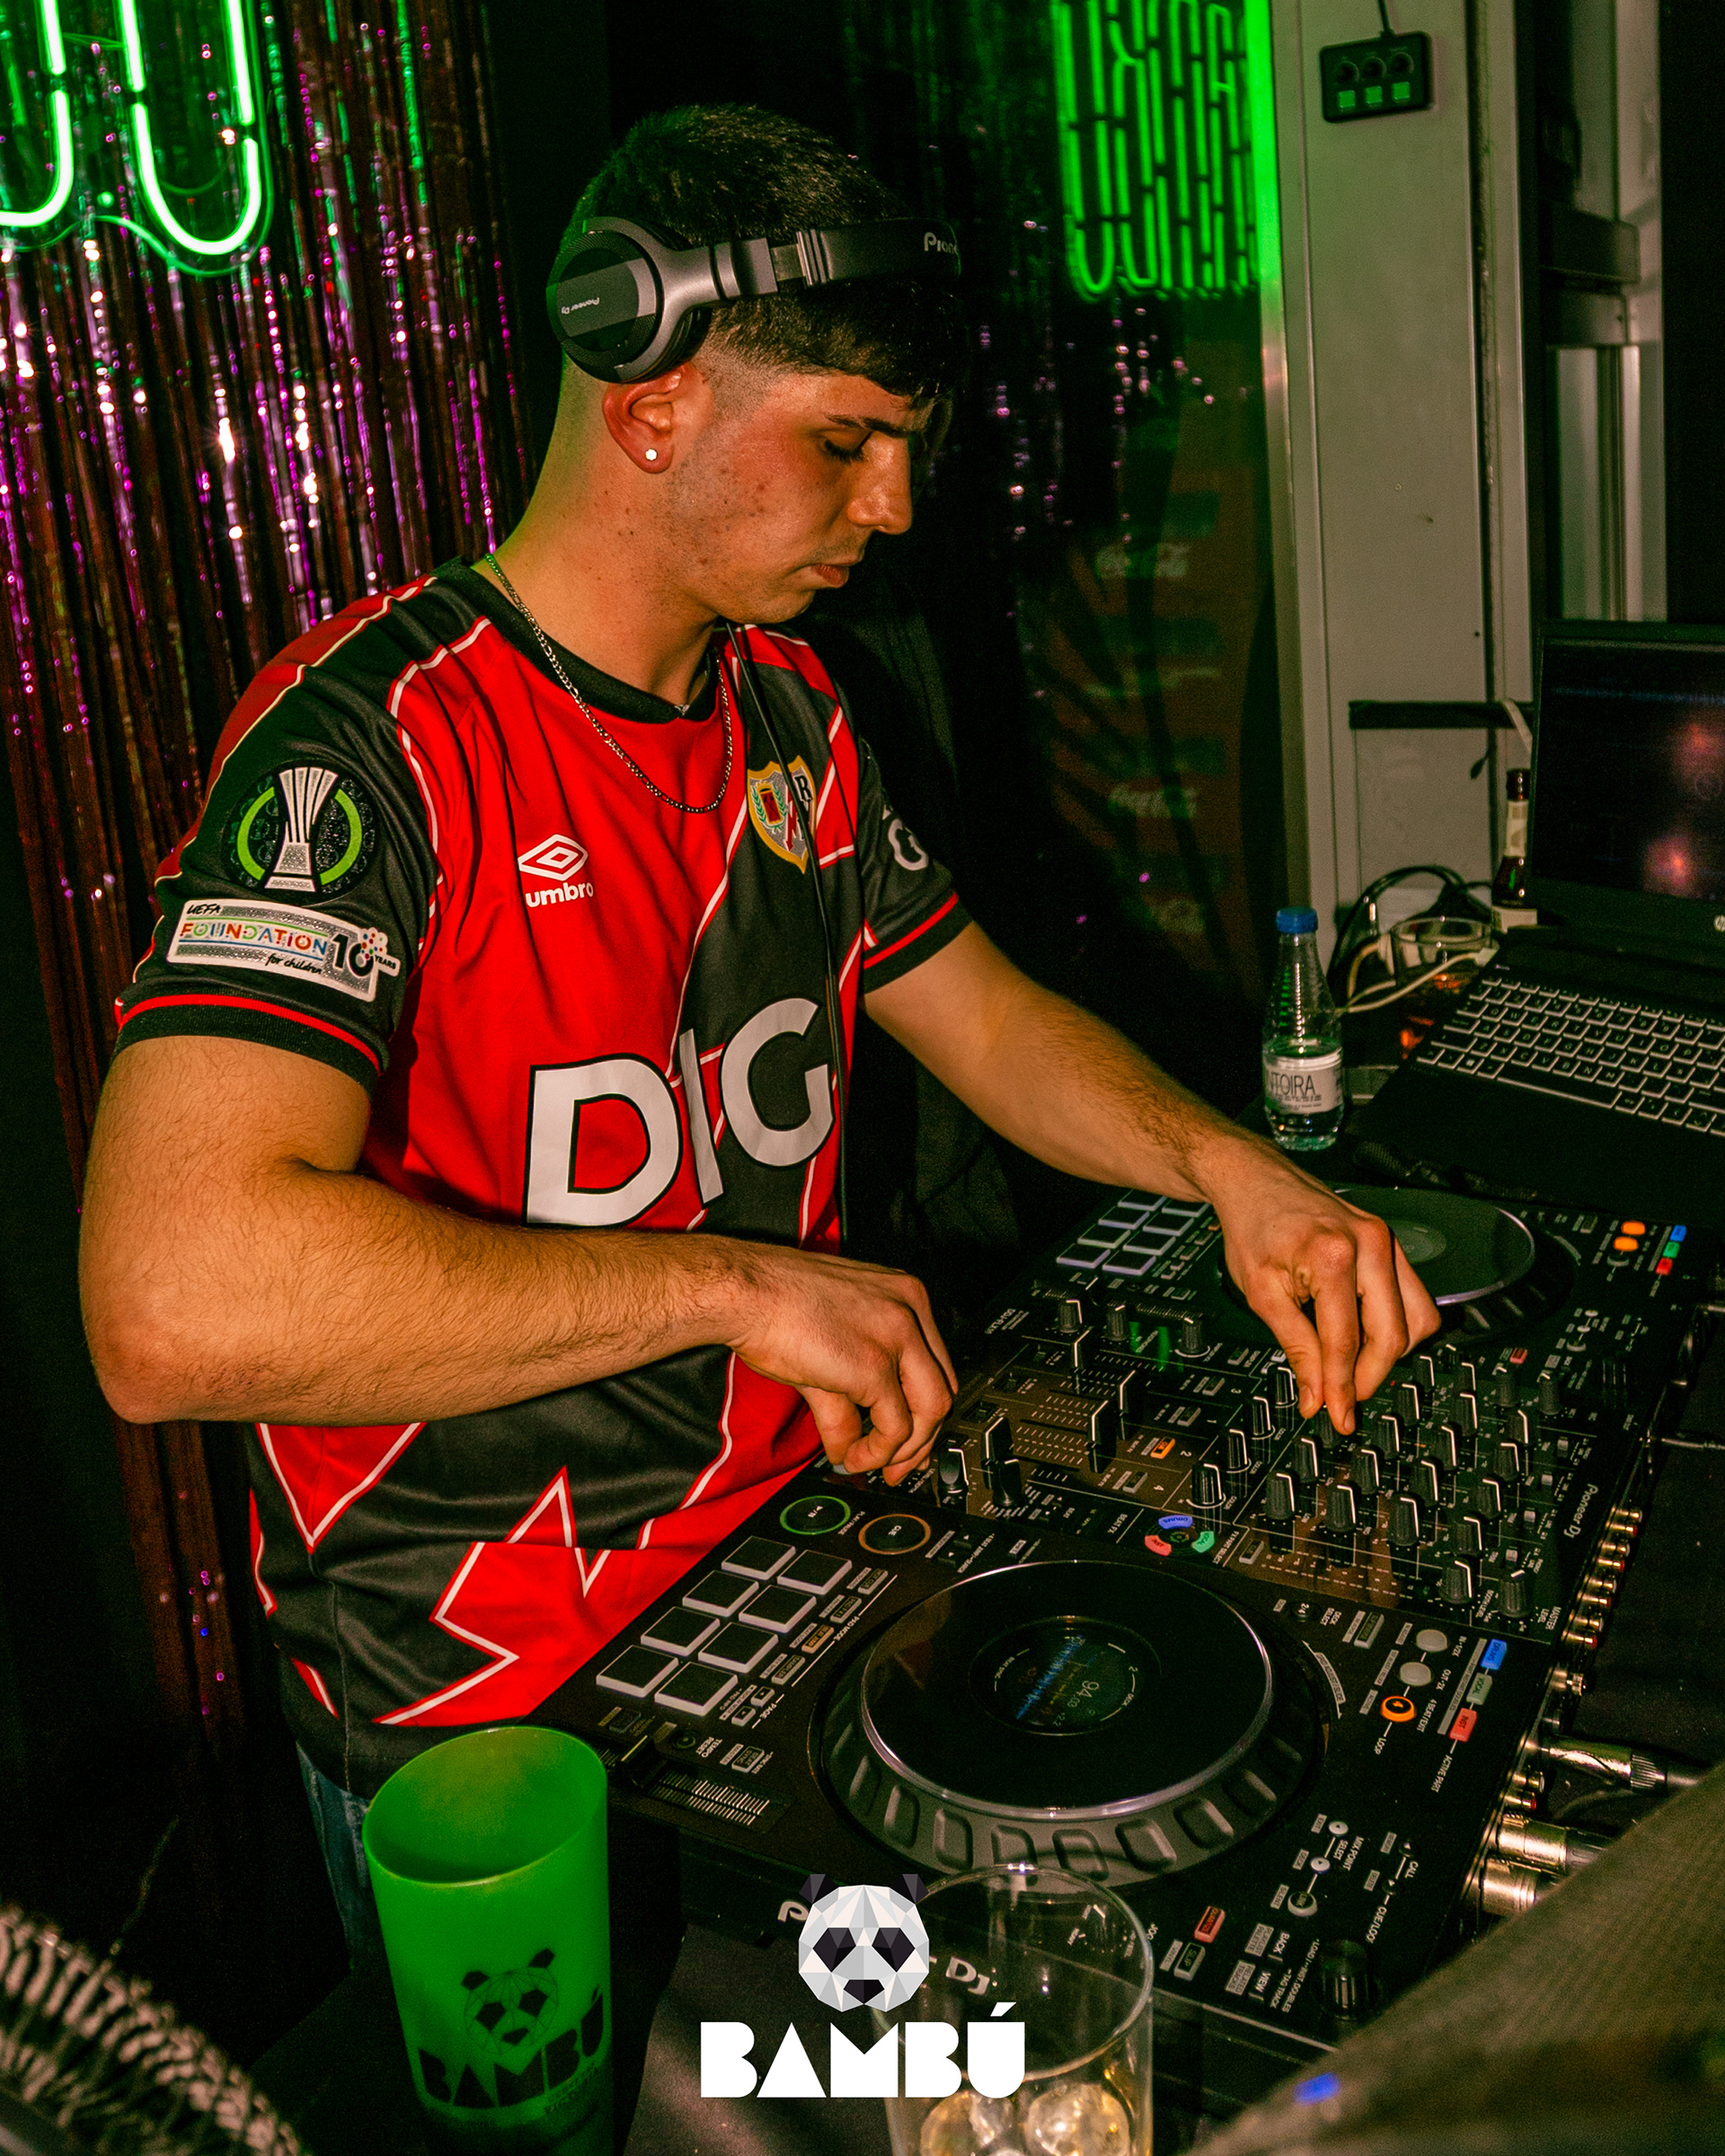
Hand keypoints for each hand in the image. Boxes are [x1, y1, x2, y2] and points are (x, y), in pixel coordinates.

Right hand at [723, 1245, 956, 1482]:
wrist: (745, 1290)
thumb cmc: (775, 1301)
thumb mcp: (834, 1333)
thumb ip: (854, 1383)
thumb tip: (857, 1432)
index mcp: (905, 1294)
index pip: (936, 1363)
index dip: (924, 1409)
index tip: (911, 1436)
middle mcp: (910, 1311)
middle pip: (941, 1389)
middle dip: (922, 1438)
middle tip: (898, 1464)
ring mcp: (897, 1337)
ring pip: (930, 1411)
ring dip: (902, 1450)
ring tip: (869, 1463)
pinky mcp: (874, 1367)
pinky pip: (895, 1427)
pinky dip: (876, 1452)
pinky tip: (852, 1455)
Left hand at [1201, 1140, 1440, 1431]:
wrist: (1255, 1180)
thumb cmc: (1252, 1227)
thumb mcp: (1261, 1293)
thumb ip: (1295, 1346)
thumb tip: (1317, 1395)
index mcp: (1333, 1256)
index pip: (1347, 1341)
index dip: (1342, 1387)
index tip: (1336, 1416)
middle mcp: (1371, 1244)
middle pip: (1394, 1334)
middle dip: (1370, 1376)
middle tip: (1344, 1399)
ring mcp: (1387, 1241)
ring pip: (1418, 1318)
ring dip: (1391, 1353)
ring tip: (1354, 1368)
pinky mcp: (1391, 1244)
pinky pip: (1414, 1297)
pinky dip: (1397, 1326)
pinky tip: (1366, 1338)